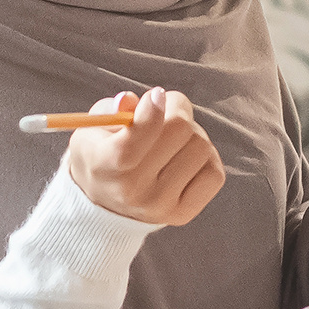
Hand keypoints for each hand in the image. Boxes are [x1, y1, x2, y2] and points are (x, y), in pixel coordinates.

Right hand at [64, 89, 225, 226]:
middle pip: (180, 129)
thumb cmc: (101, 155)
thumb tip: (132, 100)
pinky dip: (206, 159)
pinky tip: (185, 158)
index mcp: (104, 164)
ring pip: (202, 147)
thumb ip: (110, 110)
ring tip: (173, 139)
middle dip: (176, 110)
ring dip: (192, 134)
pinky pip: (215, 172)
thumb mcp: (93, 128)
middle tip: (167, 113)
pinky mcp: (183, 213)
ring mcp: (160, 205)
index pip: (140, 134)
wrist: (104, 204)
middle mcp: (133, 190)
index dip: (153, 108)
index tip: (156, 95)